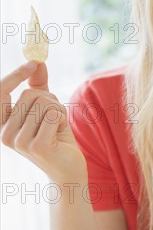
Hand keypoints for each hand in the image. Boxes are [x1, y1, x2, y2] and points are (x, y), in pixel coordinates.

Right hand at [1, 61, 86, 182]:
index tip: (33, 63)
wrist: (68, 169)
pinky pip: (52, 114)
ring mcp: (18, 142)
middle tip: (54, 118)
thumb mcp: (46, 108)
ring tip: (57, 128)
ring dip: (58, 111)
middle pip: (30, 94)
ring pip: (43, 103)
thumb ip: (38, 85)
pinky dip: (62, 118)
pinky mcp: (35, 146)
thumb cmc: (56, 138)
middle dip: (50, 100)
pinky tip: (60, 134)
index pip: (0, 92)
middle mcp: (4, 134)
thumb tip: (38, 61)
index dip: (15, 75)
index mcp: (2, 124)